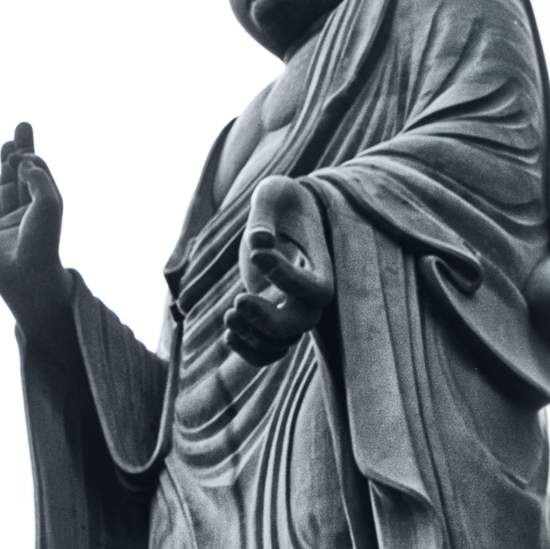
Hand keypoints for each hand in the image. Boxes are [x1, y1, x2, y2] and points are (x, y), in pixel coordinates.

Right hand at [0, 122, 72, 345]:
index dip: (32, 157)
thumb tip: (22, 161)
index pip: (39, 173)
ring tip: (7, 143)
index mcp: (47, 206)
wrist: (25, 276)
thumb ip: (38, 178)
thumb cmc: (43, 241)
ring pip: (7, 186)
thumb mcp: (48, 204)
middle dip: (22, 151)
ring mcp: (9, 222)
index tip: (24, 151)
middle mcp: (29, 212)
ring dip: (6, 165)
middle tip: (22, 125)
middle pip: (24, 174)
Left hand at [225, 176, 333, 365]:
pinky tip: (229, 333)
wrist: (283, 214)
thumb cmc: (281, 200)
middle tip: (238, 300)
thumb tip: (258, 244)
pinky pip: (270, 351)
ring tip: (229, 313)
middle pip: (303, 325)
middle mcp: (309, 292)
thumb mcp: (272, 195)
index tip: (256, 252)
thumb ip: (264, 216)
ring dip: (254, 337)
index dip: (286, 277)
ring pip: (284, 343)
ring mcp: (291, 307)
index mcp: (320, 264)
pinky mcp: (272, 315)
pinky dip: (251, 353)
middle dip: (269, 321)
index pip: (315, 288)